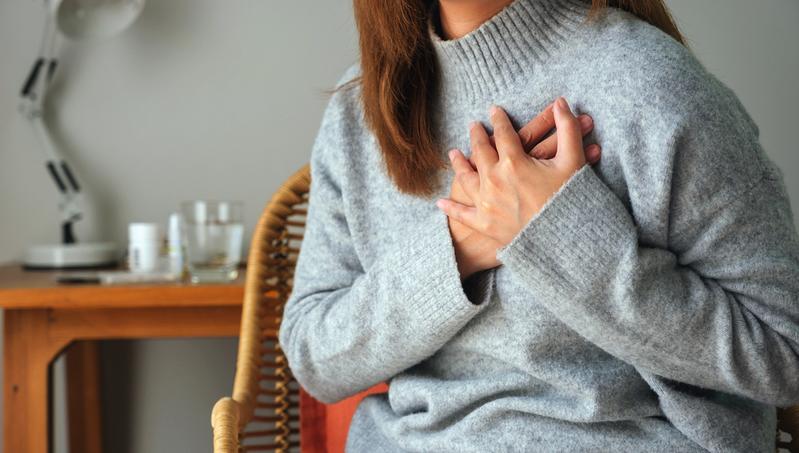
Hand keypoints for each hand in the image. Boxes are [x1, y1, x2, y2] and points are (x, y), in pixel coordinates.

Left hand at [439, 97, 588, 261]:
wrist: (564, 241)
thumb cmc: (570, 200)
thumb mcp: (573, 161)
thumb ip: (567, 129)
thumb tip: (561, 102)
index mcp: (513, 161)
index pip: (502, 133)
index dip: (498, 119)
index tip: (494, 111)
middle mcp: (494, 179)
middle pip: (480, 151)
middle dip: (476, 136)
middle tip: (473, 126)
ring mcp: (486, 202)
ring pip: (466, 177)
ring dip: (459, 163)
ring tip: (453, 153)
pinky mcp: (484, 224)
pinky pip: (462, 214)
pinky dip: (451, 208)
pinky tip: (441, 202)